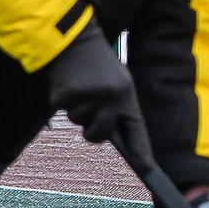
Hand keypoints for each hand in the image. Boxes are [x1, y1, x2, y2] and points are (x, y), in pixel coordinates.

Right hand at [45, 19, 145, 148]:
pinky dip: (61, 99)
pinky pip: (62, 110)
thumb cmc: (95, 64)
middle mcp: (111, 98)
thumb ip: (114, 108)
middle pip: (99, 135)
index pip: (137, 129)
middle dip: (91, 129)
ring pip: (78, 122)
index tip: (148, 169)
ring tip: (80, 85)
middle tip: (90, 105)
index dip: (142, 151)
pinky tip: (67, 82)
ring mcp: (89, 98)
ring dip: (75, 109)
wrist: (73, 37)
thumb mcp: (114, 83)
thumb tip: (106, 135)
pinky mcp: (66, 96)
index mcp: (126, 94)